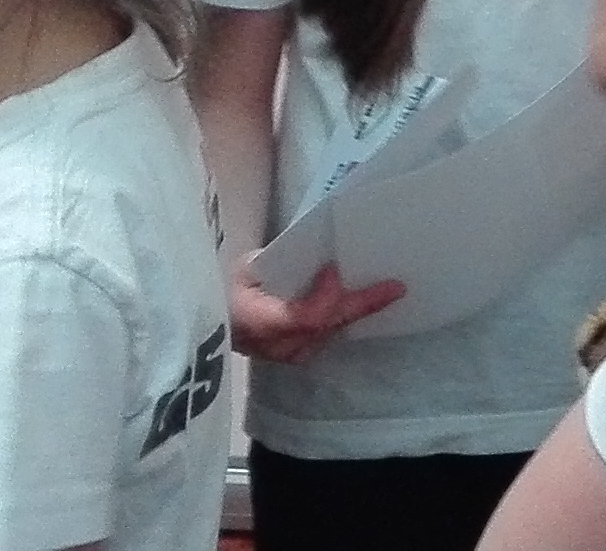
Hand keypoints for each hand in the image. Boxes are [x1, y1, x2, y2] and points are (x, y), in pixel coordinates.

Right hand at [231, 259, 403, 363]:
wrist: (210, 321)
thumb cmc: (225, 288)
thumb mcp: (243, 269)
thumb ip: (274, 263)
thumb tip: (311, 248)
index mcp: (256, 321)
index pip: (302, 318)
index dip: (324, 297)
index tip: (332, 268)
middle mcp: (276, 346)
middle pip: (326, 326)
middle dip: (362, 305)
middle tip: (395, 288)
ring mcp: (286, 356)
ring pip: (330, 333)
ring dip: (356, 312)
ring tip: (386, 291)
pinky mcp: (294, 357)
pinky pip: (325, 337)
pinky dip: (343, 318)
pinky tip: (363, 303)